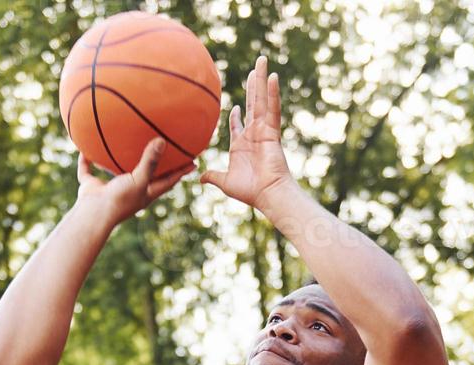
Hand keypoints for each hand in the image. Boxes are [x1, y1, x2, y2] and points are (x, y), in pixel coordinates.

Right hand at [75, 137, 188, 226]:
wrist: (94, 214)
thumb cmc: (121, 200)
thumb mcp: (139, 179)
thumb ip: (150, 161)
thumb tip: (163, 141)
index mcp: (145, 193)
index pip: (168, 181)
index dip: (181, 172)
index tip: (194, 163)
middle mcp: (130, 191)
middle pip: (146, 177)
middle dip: (155, 166)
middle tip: (165, 150)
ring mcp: (111, 190)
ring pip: (116, 173)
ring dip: (119, 163)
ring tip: (126, 147)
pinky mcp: (92, 188)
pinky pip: (88, 171)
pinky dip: (86, 162)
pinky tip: (84, 149)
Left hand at [200, 55, 298, 210]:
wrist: (267, 195)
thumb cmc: (249, 191)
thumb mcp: (225, 182)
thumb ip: (213, 176)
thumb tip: (200, 177)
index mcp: (242, 145)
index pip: (238, 124)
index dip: (236, 115)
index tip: (234, 106)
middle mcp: (254, 134)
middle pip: (252, 104)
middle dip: (253, 85)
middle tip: (255, 67)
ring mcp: (263, 130)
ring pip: (261, 100)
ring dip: (262, 79)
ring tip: (262, 60)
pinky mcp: (272, 131)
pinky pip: (272, 108)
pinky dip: (272, 93)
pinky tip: (273, 77)